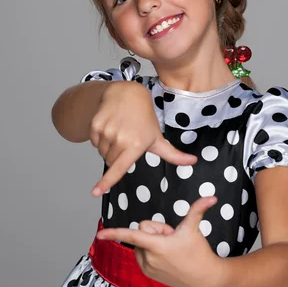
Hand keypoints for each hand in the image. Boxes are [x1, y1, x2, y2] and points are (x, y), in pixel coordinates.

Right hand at [90, 81, 196, 195]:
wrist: (128, 94)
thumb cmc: (145, 119)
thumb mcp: (158, 138)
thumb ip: (174, 155)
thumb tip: (193, 161)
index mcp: (136, 145)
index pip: (119, 167)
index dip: (106, 182)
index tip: (95, 192)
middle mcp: (120, 139)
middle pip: (110, 162)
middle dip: (117, 156)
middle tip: (126, 141)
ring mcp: (107, 131)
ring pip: (101, 152)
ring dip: (108, 148)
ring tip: (119, 132)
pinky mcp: (96, 125)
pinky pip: (94, 142)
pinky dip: (100, 139)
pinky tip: (111, 127)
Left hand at [96, 196, 221, 286]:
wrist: (204, 278)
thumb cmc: (199, 252)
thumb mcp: (194, 229)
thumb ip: (198, 209)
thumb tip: (212, 196)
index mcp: (156, 245)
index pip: (131, 235)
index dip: (114, 233)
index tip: (99, 235)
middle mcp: (148, 258)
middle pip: (143, 232)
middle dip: (156, 231)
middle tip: (173, 238)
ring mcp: (147, 268)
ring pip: (142, 244)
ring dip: (153, 242)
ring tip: (171, 250)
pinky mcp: (148, 274)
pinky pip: (142, 255)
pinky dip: (151, 252)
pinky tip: (168, 258)